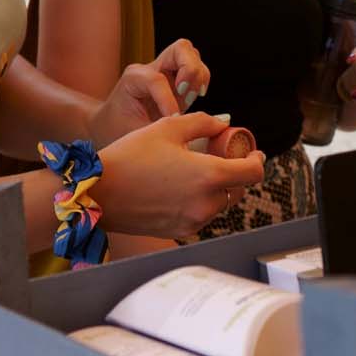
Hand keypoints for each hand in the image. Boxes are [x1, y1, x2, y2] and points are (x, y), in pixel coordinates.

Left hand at [86, 38, 209, 146]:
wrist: (109, 125)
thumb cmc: (118, 129)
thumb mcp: (133, 134)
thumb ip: (156, 130)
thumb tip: (177, 131)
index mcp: (133, 79)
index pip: (157, 79)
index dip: (168, 100)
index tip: (172, 119)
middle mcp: (150, 68)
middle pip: (180, 49)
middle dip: (190, 70)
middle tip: (186, 94)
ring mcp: (164, 70)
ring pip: (191, 54)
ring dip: (197, 76)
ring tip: (189, 98)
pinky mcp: (175, 79)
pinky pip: (195, 69)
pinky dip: (200, 81)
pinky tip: (192, 99)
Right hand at [97, 112, 265, 238]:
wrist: (98, 192)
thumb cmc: (130, 156)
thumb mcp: (168, 127)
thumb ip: (203, 122)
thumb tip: (223, 123)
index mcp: (209, 175)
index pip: (253, 173)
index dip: (256, 160)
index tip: (251, 152)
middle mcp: (207, 203)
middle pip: (238, 189)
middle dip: (235, 172)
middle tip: (220, 157)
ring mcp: (195, 221)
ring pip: (220, 204)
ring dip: (217, 188)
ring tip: (197, 172)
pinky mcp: (181, 232)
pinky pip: (202, 215)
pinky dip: (200, 202)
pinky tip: (181, 188)